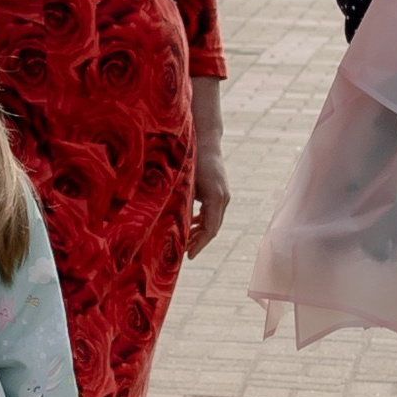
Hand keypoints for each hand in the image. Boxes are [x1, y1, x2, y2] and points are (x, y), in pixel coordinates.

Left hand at [188, 100, 231, 253]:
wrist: (205, 140)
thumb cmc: (192, 159)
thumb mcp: (184, 183)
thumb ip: (181, 204)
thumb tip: (171, 226)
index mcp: (216, 198)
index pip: (210, 229)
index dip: (199, 244)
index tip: (188, 256)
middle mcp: (224, 198)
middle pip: (213, 228)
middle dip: (199, 242)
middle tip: (184, 254)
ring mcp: (224, 195)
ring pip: (214, 221)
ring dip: (201, 233)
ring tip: (186, 244)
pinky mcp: (220, 192)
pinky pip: (213, 212)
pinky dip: (203, 222)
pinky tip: (191, 227)